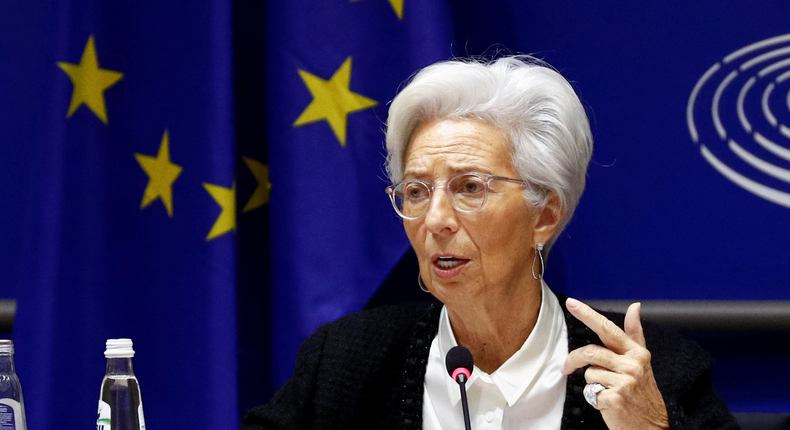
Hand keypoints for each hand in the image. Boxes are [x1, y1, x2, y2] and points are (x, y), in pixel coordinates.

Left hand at [562, 298, 668, 429]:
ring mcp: (624, 382)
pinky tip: (607, 402)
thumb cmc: (642, 393)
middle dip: (574, 359)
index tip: (571, 303)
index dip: (587, 314)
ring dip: (591, 383)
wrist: (652, 427)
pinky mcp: (613, 398)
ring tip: (606, 390)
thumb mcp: (642, 361)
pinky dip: (593, 397)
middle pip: (590, 352)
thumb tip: (634, 306)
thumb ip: (635, 333)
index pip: (608, 329)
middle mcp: (632, 365)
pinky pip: (589, 391)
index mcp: (637, 353)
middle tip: (567, 367)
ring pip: (588, 373)